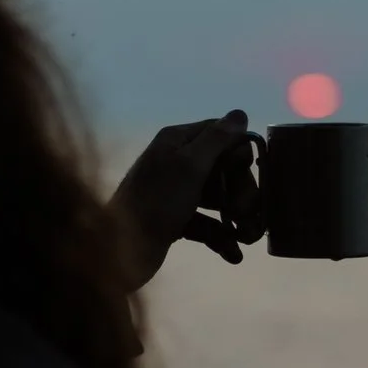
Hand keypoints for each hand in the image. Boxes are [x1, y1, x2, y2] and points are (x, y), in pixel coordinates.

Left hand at [109, 110, 260, 290]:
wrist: (118, 249)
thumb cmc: (156, 200)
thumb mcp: (189, 165)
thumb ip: (217, 139)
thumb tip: (240, 113)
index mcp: (177, 141)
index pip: (221, 134)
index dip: (238, 153)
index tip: (244, 172)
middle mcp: (176, 162)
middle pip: (224, 168)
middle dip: (240, 190)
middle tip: (246, 212)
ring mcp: (176, 193)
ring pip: (218, 198)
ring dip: (236, 216)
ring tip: (248, 237)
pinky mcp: (175, 221)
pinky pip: (206, 224)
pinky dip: (221, 237)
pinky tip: (234, 254)